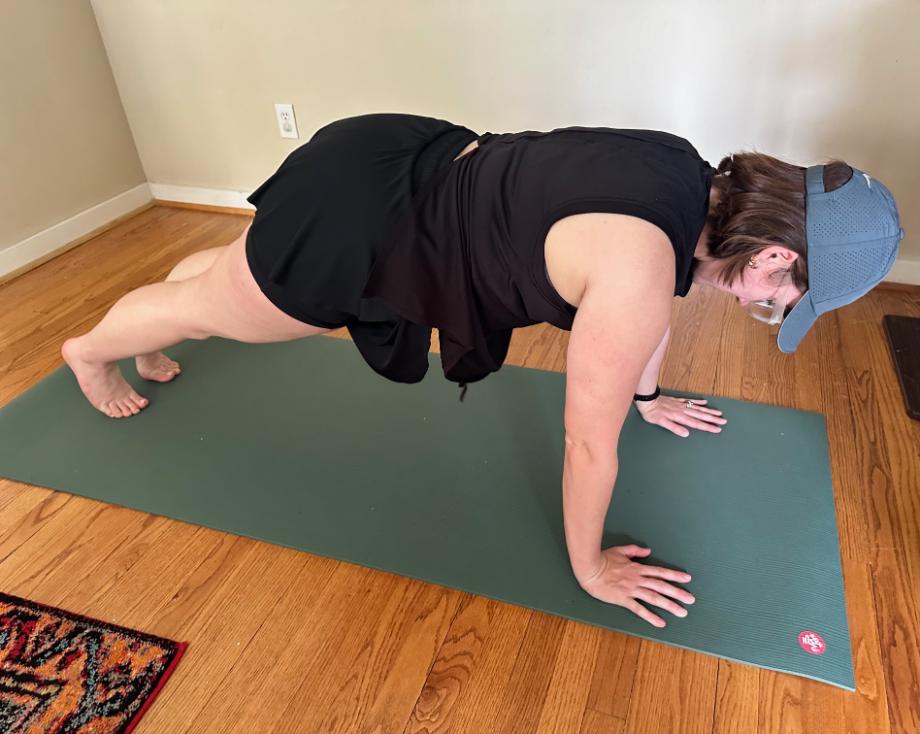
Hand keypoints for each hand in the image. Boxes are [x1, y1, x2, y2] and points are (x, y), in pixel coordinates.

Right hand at [577, 545, 694, 626]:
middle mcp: (637, 579)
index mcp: (637, 568)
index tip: (687, 578)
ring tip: (682, 612)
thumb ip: (635, 551)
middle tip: (691, 600)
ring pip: (654, 598)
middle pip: (661, 586)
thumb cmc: (602, 559)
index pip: (660, 572)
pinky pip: (639, 609)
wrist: (589, 568)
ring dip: (669, 605)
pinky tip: (660, 622)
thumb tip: (648, 551)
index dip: (674, 575)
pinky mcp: (623, 599)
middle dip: (678, 593)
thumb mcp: (620, 551)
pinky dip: (650, 616)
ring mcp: (631, 590)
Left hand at [635, 395, 725, 437]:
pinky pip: (690, 401)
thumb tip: (686, 433)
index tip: (717, 429)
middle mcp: (683, 411)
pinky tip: (704, 402)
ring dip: (708, 411)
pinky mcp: (677, 401)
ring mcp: (681, 405)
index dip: (708, 427)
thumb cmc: (653, 413)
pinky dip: (698, 402)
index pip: (697, 423)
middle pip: (701, 415)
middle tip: (724, 421)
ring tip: (719, 413)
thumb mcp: (661, 423)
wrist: (647, 400)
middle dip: (713, 419)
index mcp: (680, 417)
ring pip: (698, 408)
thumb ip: (674, 428)